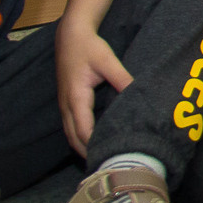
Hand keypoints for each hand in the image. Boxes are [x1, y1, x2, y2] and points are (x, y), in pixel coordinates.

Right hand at [56, 18, 134, 156]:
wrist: (70, 36)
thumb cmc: (89, 48)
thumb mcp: (108, 61)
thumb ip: (122, 78)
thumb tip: (138, 94)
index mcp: (76, 97)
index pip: (84, 130)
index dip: (94, 146)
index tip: (110, 157)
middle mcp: (67, 105)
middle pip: (74, 138)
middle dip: (87, 153)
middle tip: (107, 166)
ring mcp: (64, 105)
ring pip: (70, 134)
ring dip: (82, 148)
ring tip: (100, 160)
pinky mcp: (66, 102)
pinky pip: (70, 127)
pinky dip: (79, 138)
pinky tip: (92, 143)